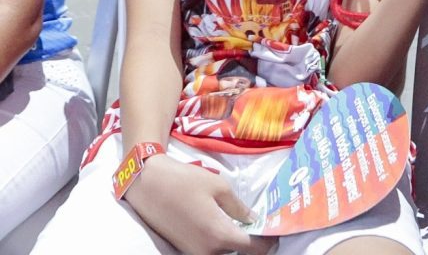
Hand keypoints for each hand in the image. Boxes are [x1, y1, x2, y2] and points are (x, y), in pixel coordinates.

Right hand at [125, 154, 274, 254]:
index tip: (275, 233)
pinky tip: (224, 225)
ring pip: (223, 253)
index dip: (267, 242)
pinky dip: (220, 242)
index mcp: (219, 236)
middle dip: (252, 243)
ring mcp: (194, 254)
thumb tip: (253, 220)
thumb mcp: (219, 187)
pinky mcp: (184, 250)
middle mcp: (207, 252)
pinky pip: (209, 251)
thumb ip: (239, 208)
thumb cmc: (186, 182)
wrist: (149, 186)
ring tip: (244, 224)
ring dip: (235, 243)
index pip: (253, 249)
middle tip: (260, 226)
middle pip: (238, 253)